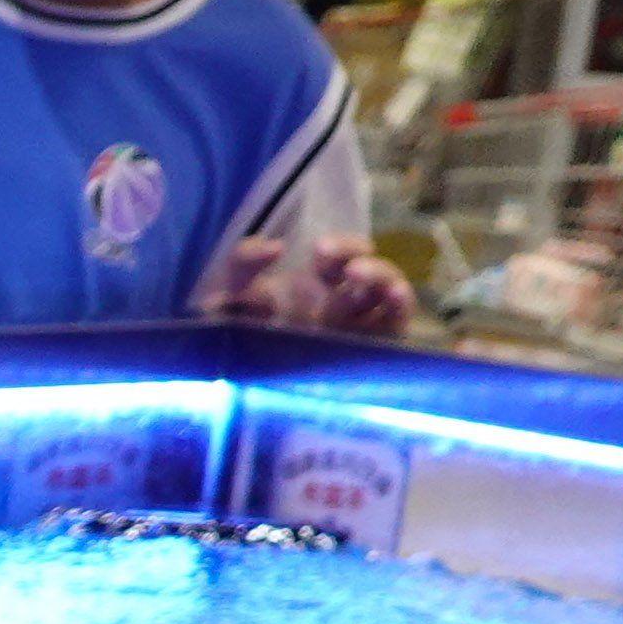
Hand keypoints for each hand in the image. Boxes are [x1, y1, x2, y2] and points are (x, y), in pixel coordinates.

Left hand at [215, 232, 415, 335]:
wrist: (223, 375)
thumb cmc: (230, 331)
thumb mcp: (229, 291)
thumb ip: (244, 262)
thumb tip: (277, 247)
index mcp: (314, 288)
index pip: (344, 258)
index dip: (343, 248)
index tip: (320, 252)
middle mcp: (339, 307)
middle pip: (372, 274)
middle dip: (364, 264)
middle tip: (346, 269)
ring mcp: (353, 330)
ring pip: (388, 296)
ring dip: (385, 279)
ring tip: (363, 279)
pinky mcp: (362, 354)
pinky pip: (393, 328)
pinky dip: (400, 308)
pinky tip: (395, 296)